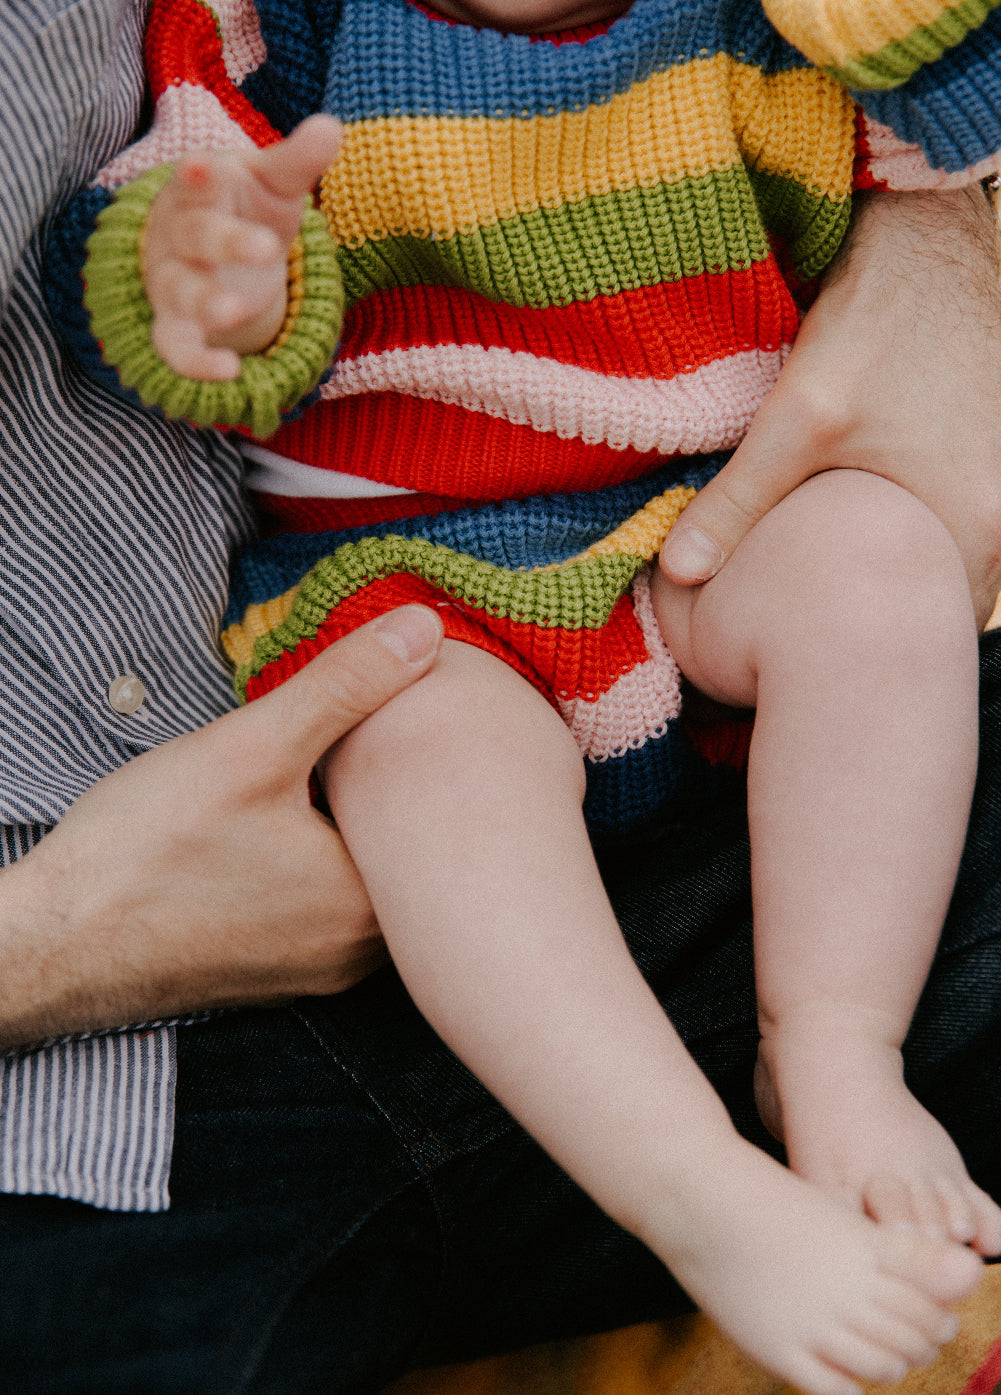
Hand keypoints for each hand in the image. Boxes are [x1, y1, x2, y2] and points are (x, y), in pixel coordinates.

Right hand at [0, 606, 442, 1047]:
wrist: (51, 944)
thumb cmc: (144, 853)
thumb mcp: (252, 747)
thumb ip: (344, 686)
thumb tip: (424, 630)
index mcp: (369, 906)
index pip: (432, 818)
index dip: (416, 757)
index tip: (397, 718)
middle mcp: (357, 955)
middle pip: (401, 853)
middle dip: (380, 794)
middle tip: (350, 746)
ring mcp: (316, 972)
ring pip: (361, 883)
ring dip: (343, 832)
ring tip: (314, 784)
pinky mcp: (276, 976)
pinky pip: (322, 912)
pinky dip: (312, 869)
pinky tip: (272, 836)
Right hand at [142, 114, 341, 378]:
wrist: (208, 252)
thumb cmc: (242, 206)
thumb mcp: (273, 184)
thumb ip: (297, 161)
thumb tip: (332, 127)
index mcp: (199, 189)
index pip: (196, 179)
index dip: (199, 176)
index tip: (206, 168)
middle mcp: (177, 233)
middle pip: (194, 234)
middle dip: (226, 241)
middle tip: (267, 249)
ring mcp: (171, 280)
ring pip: (179, 291)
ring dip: (205, 302)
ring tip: (236, 311)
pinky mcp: (174, 324)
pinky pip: (175, 347)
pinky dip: (196, 364)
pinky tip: (231, 372)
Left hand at [660, 187, 1000, 629]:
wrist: (933, 238)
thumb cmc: (879, 322)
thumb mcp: (798, 418)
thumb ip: (739, 502)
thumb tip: (678, 573)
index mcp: (972, 519)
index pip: (936, 625)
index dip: (882, 646)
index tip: (828, 660)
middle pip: (944, 596)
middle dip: (891, 614)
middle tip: (825, 629)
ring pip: (947, 558)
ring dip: (901, 573)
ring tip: (840, 585)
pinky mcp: (988, 453)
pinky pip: (950, 519)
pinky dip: (910, 533)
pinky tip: (864, 529)